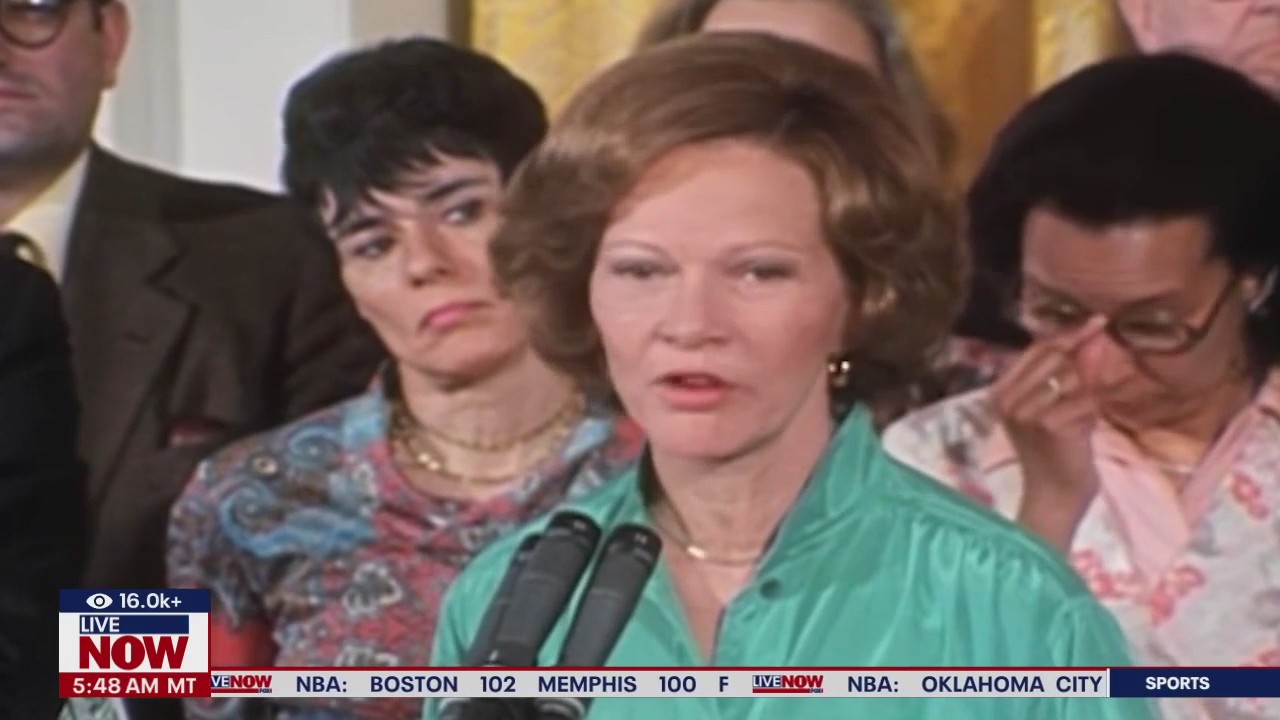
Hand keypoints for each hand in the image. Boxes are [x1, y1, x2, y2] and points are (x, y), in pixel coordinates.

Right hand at [988, 317, 1106, 550]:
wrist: (1056, 496)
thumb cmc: (1059, 451)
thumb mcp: (1063, 405)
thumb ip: (1077, 370)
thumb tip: (1095, 335)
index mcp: (1001, 392)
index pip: (1037, 349)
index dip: (1069, 334)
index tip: (1098, 321)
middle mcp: (1006, 398)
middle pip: (1054, 356)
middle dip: (1082, 364)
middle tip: (1090, 386)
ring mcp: (1025, 411)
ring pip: (1072, 377)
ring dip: (1087, 396)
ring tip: (1078, 421)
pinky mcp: (1048, 424)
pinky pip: (1086, 400)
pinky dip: (1093, 414)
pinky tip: (1081, 434)